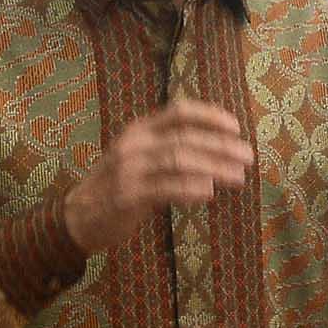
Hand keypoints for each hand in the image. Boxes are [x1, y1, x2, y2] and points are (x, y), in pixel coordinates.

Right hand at [62, 99, 253, 254]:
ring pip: (178, 161)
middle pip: (184, 138)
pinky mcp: (126, 195)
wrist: (79, 216)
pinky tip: (209, 193)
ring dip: (213, 168)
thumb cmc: (119, 186)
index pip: (179, 112)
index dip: (210, 116)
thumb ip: (173, 152)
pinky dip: (189, 189)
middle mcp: (134, 144)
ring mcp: (128, 169)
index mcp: (140, 130)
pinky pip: (164, 188)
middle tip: (248, 156)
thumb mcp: (142, 159)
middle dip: (221, 146)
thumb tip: (221, 153)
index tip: (236, 126)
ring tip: (238, 177)